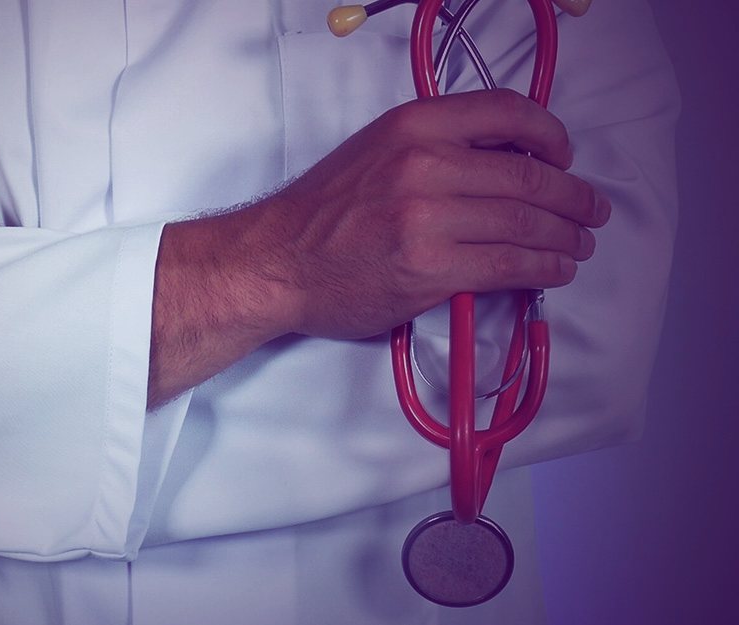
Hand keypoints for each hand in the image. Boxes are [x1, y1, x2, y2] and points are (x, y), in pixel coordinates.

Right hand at [249, 88, 609, 339]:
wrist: (276, 261)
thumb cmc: (322, 213)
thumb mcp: (375, 151)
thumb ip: (434, 147)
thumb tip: (505, 162)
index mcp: (413, 125)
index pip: (507, 112)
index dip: (550, 135)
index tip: (563, 155)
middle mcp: (425, 164)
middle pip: (529, 175)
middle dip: (573, 197)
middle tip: (590, 210)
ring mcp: (429, 219)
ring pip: (526, 222)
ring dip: (566, 236)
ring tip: (579, 244)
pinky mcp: (432, 269)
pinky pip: (510, 265)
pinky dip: (545, 267)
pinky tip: (555, 269)